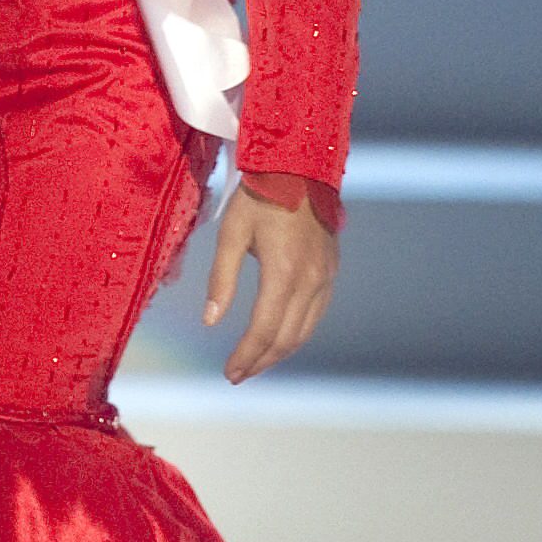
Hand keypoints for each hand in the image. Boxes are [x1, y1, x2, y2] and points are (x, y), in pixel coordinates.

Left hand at [201, 181, 337, 381]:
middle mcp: (311, 280)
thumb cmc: (260, 196)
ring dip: (279, 352)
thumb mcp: (231, 233)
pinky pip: (316, 313)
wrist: (301, 166)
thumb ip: (221, 279)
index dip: (245, 356)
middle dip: (260, 361)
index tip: (229, 372)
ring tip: (255, 363)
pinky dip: (297, 332)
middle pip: (286, 338)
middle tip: (237, 375)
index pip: (264, 330)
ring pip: (305, 330)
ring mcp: (326, 276)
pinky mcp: (331, 270)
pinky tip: (279, 337)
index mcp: (284, 272)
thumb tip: (210, 322)